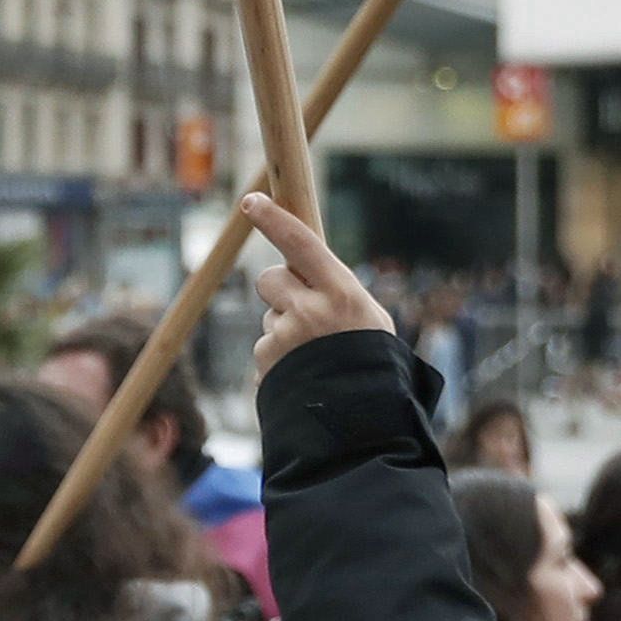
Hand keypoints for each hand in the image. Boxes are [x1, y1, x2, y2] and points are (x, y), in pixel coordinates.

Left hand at [240, 192, 396, 381]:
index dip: (273, 219)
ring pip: (269, 316)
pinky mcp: (265, 363)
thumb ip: (332, 289)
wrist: (360, 417)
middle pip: (269, 279)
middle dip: (280, 289)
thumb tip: (300, 267)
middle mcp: (307, 310)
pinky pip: (265, 347)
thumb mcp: (366, 315)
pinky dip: (278, 358)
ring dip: (283, 329)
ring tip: (313, 355)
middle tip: (304, 310)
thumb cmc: (370, 359)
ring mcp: (282, 337)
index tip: (250, 203)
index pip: (299, 243)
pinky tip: (303, 373)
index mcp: (340, 292)